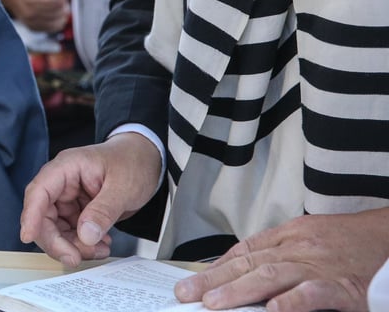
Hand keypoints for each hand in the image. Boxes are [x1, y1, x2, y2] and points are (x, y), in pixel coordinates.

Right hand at [0, 0, 69, 32]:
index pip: (58, 0)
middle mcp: (30, 14)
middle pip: (60, 10)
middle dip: (61, 0)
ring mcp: (31, 23)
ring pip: (60, 20)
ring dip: (59, 10)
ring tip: (49, 0)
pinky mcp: (34, 28)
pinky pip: (55, 27)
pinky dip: (56, 18)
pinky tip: (49, 9)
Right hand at [19, 133, 161, 266]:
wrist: (145, 160)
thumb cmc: (132, 162)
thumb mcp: (123, 186)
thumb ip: (104, 211)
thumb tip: (85, 235)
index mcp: (67, 168)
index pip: (39, 192)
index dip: (30, 215)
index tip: (27, 236)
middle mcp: (62, 183)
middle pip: (43, 216)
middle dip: (56, 241)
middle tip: (75, 257)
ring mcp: (68, 198)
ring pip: (55, 229)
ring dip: (73, 246)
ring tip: (100, 249)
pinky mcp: (77, 211)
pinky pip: (71, 233)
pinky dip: (83, 244)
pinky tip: (102, 244)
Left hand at [174, 209, 388, 311]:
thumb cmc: (354, 242)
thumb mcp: (313, 238)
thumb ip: (281, 252)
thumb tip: (246, 270)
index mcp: (291, 236)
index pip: (245, 251)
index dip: (217, 267)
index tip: (193, 281)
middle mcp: (299, 247)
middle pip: (249, 263)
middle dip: (214, 280)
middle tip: (186, 294)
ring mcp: (321, 265)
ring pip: (272, 275)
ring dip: (239, 290)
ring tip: (214, 304)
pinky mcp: (346, 286)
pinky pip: (316, 292)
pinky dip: (293, 301)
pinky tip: (274, 310)